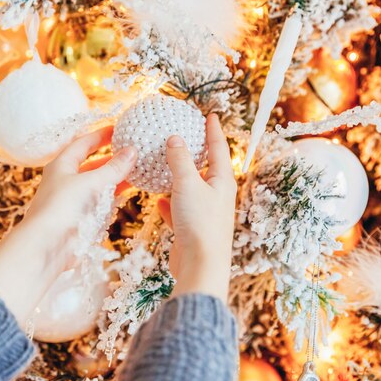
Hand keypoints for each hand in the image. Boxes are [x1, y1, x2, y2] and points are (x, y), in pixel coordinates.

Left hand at [0, 127, 136, 323]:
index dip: (100, 135)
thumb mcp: (91, 182)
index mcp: (61, 165)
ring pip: (97, 184)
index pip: (83, 144)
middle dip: (111, 158)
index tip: (118, 129)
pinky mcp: (80, 219)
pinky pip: (100, 202)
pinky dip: (114, 195)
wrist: (47, 246)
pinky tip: (128, 192)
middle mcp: (65, 181)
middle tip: (131, 151)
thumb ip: (114, 168)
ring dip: (115, 178)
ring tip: (136, 170)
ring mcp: (72, 201)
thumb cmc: (62, 207)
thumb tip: (132, 151)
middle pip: (91, 164)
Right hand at [158, 114, 235, 302]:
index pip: (219, 149)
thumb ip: (180, 160)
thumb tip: (175, 138)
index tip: (210, 115)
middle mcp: (217, 196)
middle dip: (196, 153)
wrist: (200, 265)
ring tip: (167, 166)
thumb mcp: (187, 184)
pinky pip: (180, 210)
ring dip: (180, 178)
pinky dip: (170, 203)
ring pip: (191, 189)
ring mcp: (205, 213)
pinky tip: (159, 200)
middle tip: (188, 136)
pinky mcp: (192, 229)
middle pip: (206, 168)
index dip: (213, 130)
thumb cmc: (199, 223)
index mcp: (222, 182)